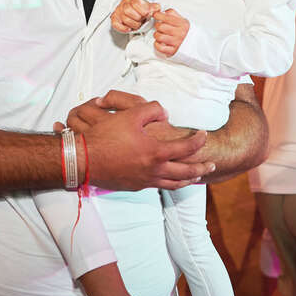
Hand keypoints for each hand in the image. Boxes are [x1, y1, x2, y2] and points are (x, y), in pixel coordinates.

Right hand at [59, 90, 213, 190]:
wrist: (83, 160)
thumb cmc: (106, 137)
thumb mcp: (130, 115)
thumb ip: (152, 109)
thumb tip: (164, 113)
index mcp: (156, 152)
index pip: (186, 148)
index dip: (198, 140)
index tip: (204, 135)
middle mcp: (154, 170)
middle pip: (186, 172)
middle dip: (201, 168)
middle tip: (211, 164)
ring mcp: (144, 181)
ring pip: (173, 184)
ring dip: (188, 180)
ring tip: (196, 177)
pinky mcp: (134, 187)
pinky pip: (158, 186)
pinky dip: (170, 183)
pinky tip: (169, 179)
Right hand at [111, 0, 159, 32]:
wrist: (132, 10)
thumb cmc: (140, 8)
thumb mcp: (148, 6)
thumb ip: (153, 7)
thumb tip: (157, 8)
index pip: (135, 3)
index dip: (142, 11)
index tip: (147, 14)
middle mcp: (124, 4)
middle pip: (127, 10)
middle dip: (137, 18)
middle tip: (142, 20)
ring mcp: (118, 11)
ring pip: (124, 19)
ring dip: (133, 24)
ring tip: (138, 24)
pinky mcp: (114, 19)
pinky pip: (116, 24)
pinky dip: (123, 28)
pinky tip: (129, 28)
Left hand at [152, 8, 188, 56]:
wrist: (196, 45)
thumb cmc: (187, 32)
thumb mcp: (183, 20)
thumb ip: (173, 14)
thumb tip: (163, 11)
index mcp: (182, 24)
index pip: (166, 17)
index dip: (158, 15)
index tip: (156, 15)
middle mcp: (180, 33)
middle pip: (161, 26)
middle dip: (157, 25)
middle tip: (159, 26)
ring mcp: (176, 43)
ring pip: (159, 37)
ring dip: (157, 35)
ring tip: (159, 34)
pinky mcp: (173, 51)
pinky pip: (160, 47)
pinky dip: (157, 44)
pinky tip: (159, 42)